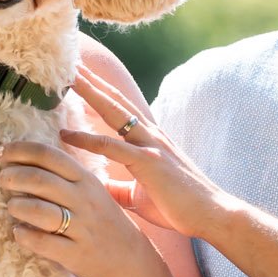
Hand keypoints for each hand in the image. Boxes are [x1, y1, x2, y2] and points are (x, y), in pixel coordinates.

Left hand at [0, 138, 160, 276]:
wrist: (130, 259)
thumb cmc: (101, 220)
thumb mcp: (91, 190)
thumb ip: (65, 174)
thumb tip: (26, 157)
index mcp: (85, 179)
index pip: (49, 155)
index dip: (20, 150)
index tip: (1, 152)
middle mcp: (83, 200)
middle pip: (40, 179)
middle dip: (13, 176)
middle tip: (1, 179)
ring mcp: (81, 228)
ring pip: (39, 211)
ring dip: (17, 206)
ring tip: (11, 206)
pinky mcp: (75, 254)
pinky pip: (43, 243)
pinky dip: (24, 236)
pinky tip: (18, 233)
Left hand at [60, 66, 226, 239]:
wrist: (212, 215)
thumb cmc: (179, 208)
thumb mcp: (141, 197)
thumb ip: (119, 189)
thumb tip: (97, 190)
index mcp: (149, 140)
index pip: (120, 108)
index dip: (99, 91)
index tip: (78, 76)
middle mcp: (150, 135)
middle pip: (115, 99)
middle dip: (91, 80)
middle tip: (68, 60)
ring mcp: (150, 145)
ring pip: (114, 111)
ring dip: (89, 93)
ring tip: (65, 79)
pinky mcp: (149, 163)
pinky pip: (112, 147)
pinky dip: (87, 139)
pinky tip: (66, 134)